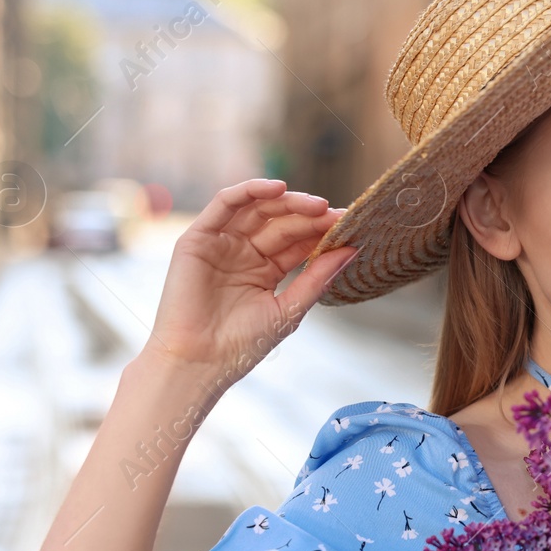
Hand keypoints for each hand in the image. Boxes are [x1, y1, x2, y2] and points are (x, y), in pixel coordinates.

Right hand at [143, 179, 356, 382]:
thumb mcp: (289, 309)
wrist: (199, 361)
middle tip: (337, 214)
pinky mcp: (198, 238)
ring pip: (257, 209)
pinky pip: (225, 203)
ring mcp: (222, 243)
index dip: (322, 231)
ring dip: (287, 201)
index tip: (350, 226)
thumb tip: (351, 250)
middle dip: (310, 216)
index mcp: (266, 269)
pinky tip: (277, 189)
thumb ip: (317, 278)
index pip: (298, 241)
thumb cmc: (242, 344)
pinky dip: (249, 190)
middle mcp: (244, 252)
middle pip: (281, 222)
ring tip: (316, 204)